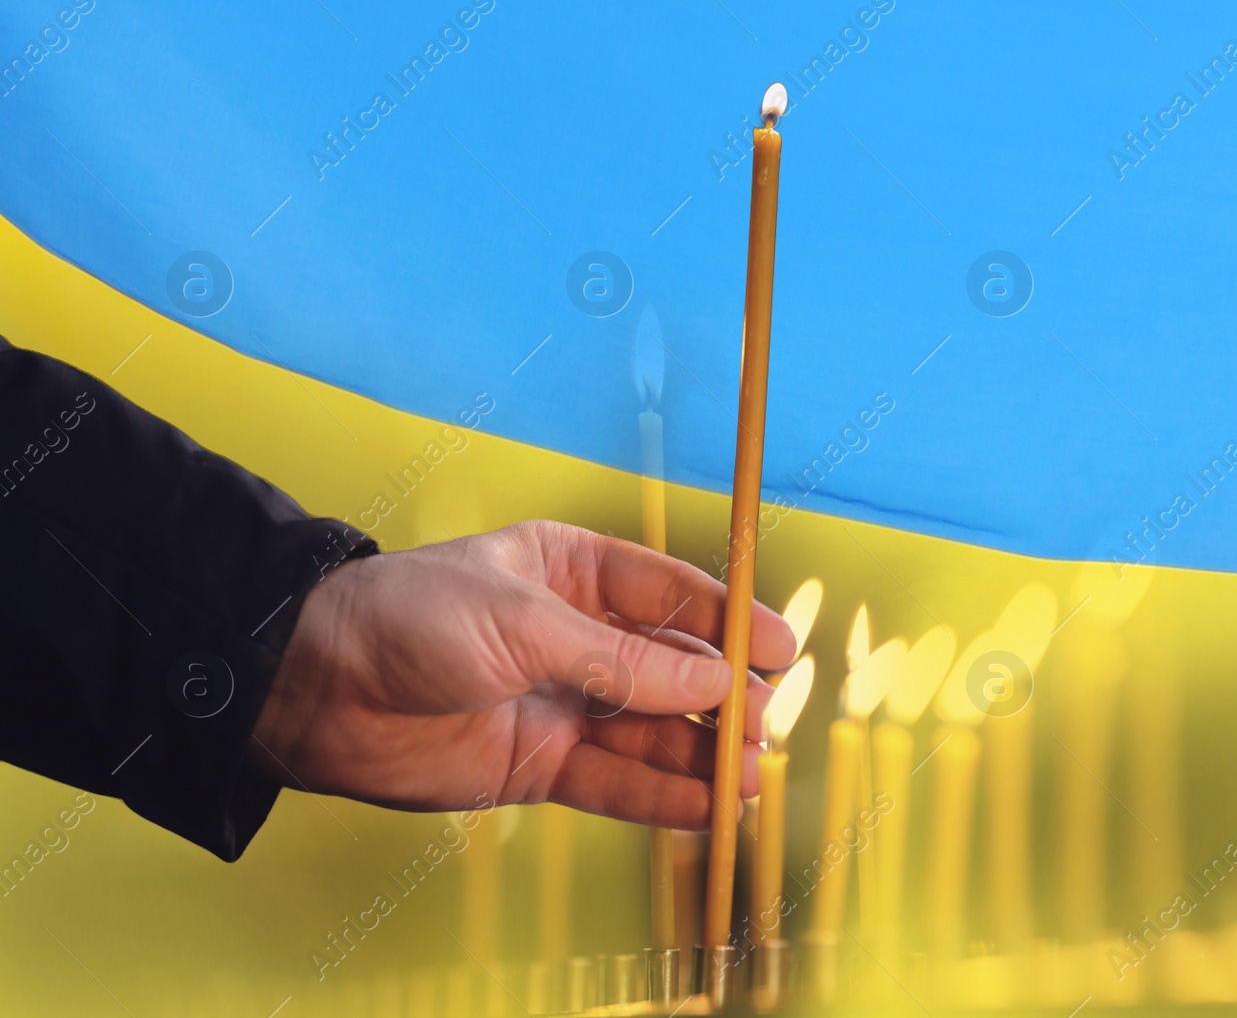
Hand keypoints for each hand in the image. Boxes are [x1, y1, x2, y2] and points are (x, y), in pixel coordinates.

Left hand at [249, 520, 795, 829]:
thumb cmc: (409, 620)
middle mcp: (575, 638)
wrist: (312, 687)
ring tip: (747, 776)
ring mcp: (560, 703)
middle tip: (764, 724)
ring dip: (699, 754)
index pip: (670, 596)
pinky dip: (660, 797)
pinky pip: (613, 782)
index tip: (781, 649)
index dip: (729, 622)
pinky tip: (705, 807)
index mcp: (572, 573)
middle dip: (721, 697)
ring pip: (649, 733)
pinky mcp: (538, 765)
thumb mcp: (526, 623)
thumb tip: (714, 682)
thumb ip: (624, 661)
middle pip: (670, 669)